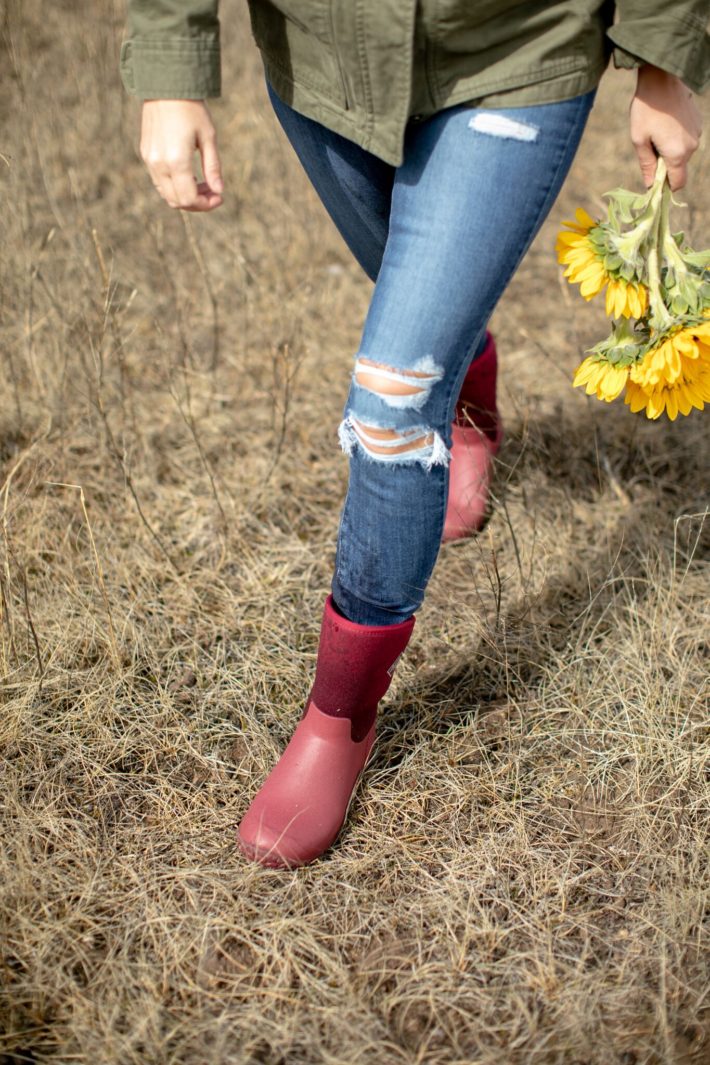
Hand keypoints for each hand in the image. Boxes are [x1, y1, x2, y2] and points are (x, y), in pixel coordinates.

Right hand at [139, 99, 223, 210]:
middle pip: (177, 201)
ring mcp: (150, 160)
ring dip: (185, 196)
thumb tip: (219, 190)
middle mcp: (159, 164)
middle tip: (213, 192)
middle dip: (197, 203)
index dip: (206, 204)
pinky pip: (159, 181)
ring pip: (166, 194)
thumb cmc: (192, 109)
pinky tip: (188, 175)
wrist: (166, 86)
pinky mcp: (146, 154)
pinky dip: (174, 186)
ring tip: (202, 183)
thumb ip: (213, 167)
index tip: (219, 197)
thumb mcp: (208, 137)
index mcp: (176, 160)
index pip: (189, 198)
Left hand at [629, 65, 701, 190]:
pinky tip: (666, 123)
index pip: (678, 183)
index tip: (654, 182)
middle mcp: (692, 146)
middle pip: (679, 168)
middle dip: (665, 166)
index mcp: (677, 153)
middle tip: (650, 149)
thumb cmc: (646, 110)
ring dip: (670, 150)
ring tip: (657, 132)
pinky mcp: (698, 122)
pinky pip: (686, 139)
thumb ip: (647, 165)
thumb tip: (650, 186)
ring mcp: (697, 133)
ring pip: (683, 153)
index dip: (666, 187)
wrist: (661, 78)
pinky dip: (676, 138)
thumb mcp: (639, 140)